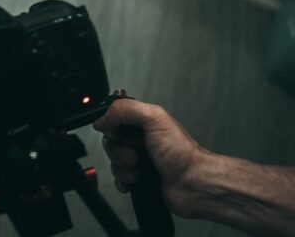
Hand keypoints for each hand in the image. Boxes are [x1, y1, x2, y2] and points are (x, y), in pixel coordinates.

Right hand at [93, 98, 210, 217]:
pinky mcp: (137, 179)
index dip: (112, 127)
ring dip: (123, 167)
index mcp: (143, 123)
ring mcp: (139, 160)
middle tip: (136, 153)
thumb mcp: (154, 118)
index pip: (113, 119)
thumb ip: (124, 110)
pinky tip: (137, 179)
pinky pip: (118, 179)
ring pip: (113, 162)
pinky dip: (124, 181)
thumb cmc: (182, 154)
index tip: (118, 133)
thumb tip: (101, 118)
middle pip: (110, 142)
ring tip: (140, 167)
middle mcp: (140, 140)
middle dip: (119, 150)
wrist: (193, 184)